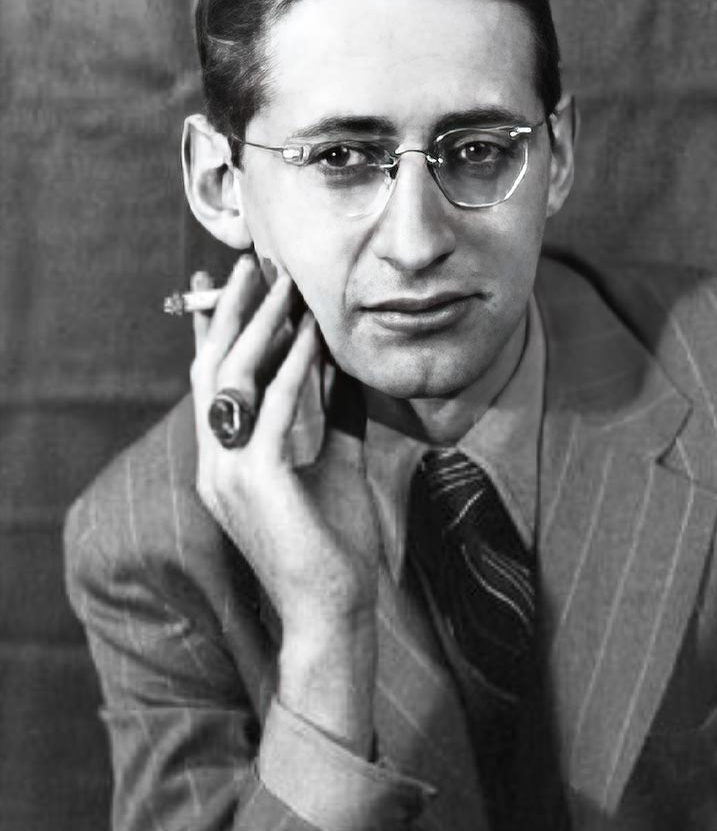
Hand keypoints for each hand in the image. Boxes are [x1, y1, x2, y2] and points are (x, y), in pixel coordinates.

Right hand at [190, 255, 379, 751]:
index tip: (223, 288)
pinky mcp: (256, 481)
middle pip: (213, 368)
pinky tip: (311, 336)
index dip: (214, 332)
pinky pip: (274, 407)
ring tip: (283, 283)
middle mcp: (215, 463)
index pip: (213, 384)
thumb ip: (331, 418)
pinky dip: (293, 366)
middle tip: (250, 265)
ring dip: (261, 326)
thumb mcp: (332, 465)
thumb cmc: (333, 543)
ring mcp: (227, 473)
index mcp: (225, 463)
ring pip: (235, 378)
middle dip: (230, 313)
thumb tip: (343, 367)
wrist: (332, 611)